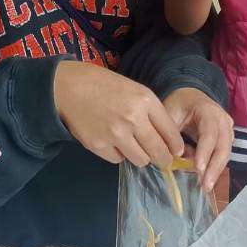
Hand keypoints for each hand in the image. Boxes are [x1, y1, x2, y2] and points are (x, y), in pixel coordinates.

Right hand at [53, 62, 182, 167]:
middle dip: (164, 159)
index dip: (176, 146)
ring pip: (141, 160)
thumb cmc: (106, 87)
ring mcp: (115, 134)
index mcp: (145, 101)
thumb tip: (169, 142)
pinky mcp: (98, 145)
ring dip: (141, 156)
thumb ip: (154, 114)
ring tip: (134, 145)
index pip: (171, 133)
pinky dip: (119, 154)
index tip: (176, 151)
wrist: (70, 87)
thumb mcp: (136, 91)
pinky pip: (119, 159)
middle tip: (163, 159)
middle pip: (159, 152)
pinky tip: (113, 141)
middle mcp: (133, 119)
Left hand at [162, 87, 233, 190]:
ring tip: (206, 186)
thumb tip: (174, 160)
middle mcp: (223, 119)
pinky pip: (223, 154)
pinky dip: (215, 167)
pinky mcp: (227, 137)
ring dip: (216, 170)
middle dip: (214, 167)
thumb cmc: (178, 106)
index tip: (198, 169)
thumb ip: (171, 136)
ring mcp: (228, 128)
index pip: (209, 133)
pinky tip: (207, 179)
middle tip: (205, 185)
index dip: (205, 152)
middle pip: (223, 146)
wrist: (190, 97)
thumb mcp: (169, 115)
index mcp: (208, 110)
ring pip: (226, 152)